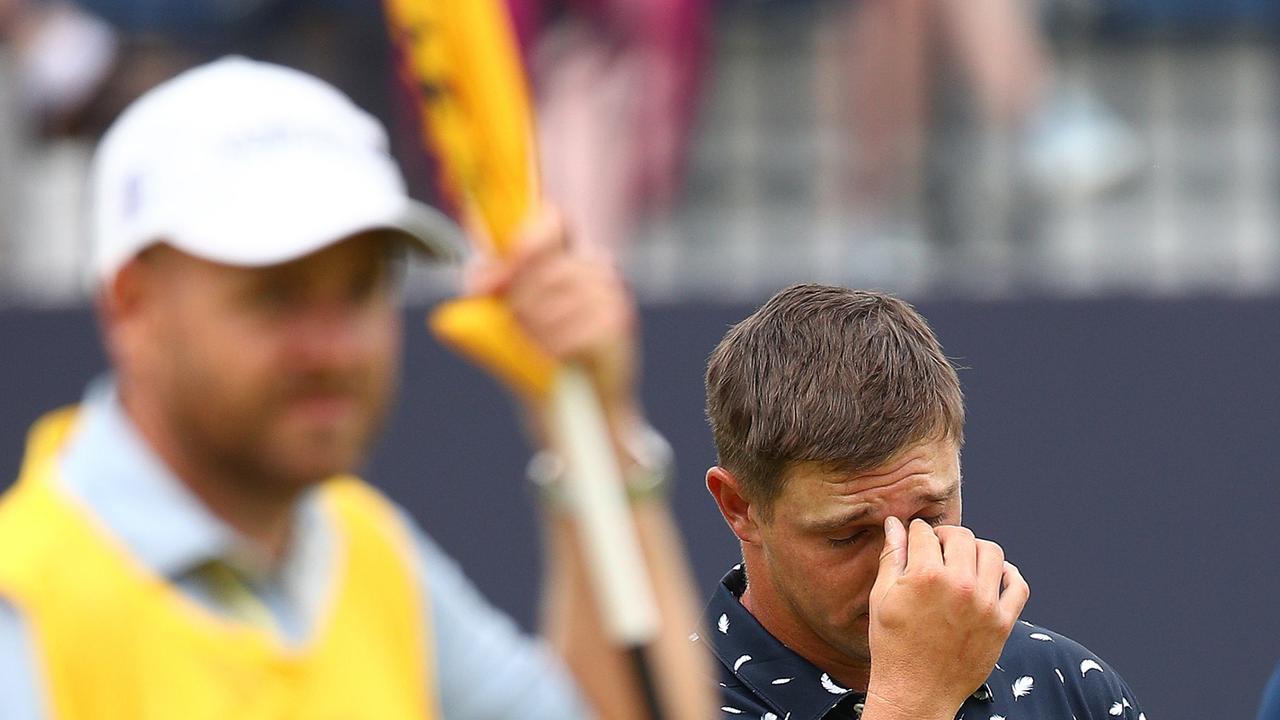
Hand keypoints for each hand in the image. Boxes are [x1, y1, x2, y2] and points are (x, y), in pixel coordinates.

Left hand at [465, 207, 639, 422]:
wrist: (574, 406)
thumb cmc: (538, 352)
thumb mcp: (505, 314)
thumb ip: (491, 288)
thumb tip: (478, 281)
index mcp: (570, 255)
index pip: (553, 219)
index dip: (525, 241)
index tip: (503, 274)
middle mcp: (596, 267)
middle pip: (542, 270)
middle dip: (518, 303)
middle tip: (516, 326)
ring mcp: (610, 294)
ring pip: (551, 305)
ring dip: (533, 333)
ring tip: (539, 348)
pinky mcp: (617, 325)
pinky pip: (568, 334)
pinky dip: (552, 351)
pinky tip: (556, 360)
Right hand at [862, 518, 1028, 719]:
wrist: (915, 692)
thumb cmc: (893, 645)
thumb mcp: (882, 597)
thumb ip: (891, 556)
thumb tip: (895, 524)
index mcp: (925, 576)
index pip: (925, 532)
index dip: (916, 532)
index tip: (915, 538)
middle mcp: (959, 585)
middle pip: (961, 536)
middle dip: (945, 536)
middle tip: (937, 548)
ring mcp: (985, 604)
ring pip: (992, 552)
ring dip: (975, 549)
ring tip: (962, 561)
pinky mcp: (1002, 623)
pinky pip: (1017, 585)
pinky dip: (1008, 574)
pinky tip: (991, 577)